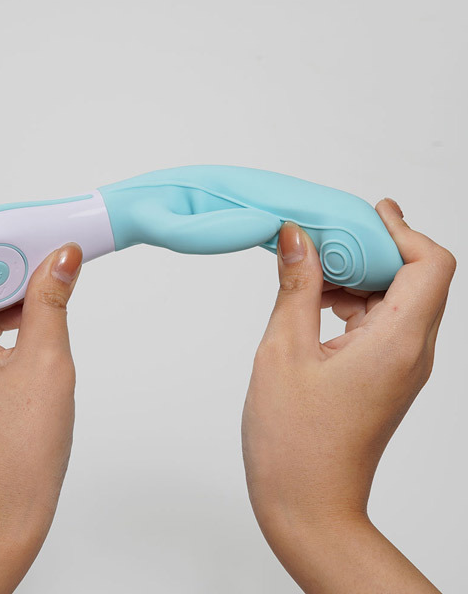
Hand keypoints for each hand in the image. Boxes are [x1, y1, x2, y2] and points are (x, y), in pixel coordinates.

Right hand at [242, 199, 454, 592]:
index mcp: (397, 342)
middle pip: (415, 277)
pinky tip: (314, 302)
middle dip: (372, 248)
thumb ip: (296, 286)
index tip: (368, 211)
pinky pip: (381, 324)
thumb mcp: (284, 350)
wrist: (306, 504)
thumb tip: (296, 236)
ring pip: (396, 300)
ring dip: (359, 276)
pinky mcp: (383, 378)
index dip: (403, 229)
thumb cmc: (294, 440)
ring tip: (311, 269)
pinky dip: (353, 303)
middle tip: (323, 236)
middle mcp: (412, 353)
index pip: (431, 264)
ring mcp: (400, 368)